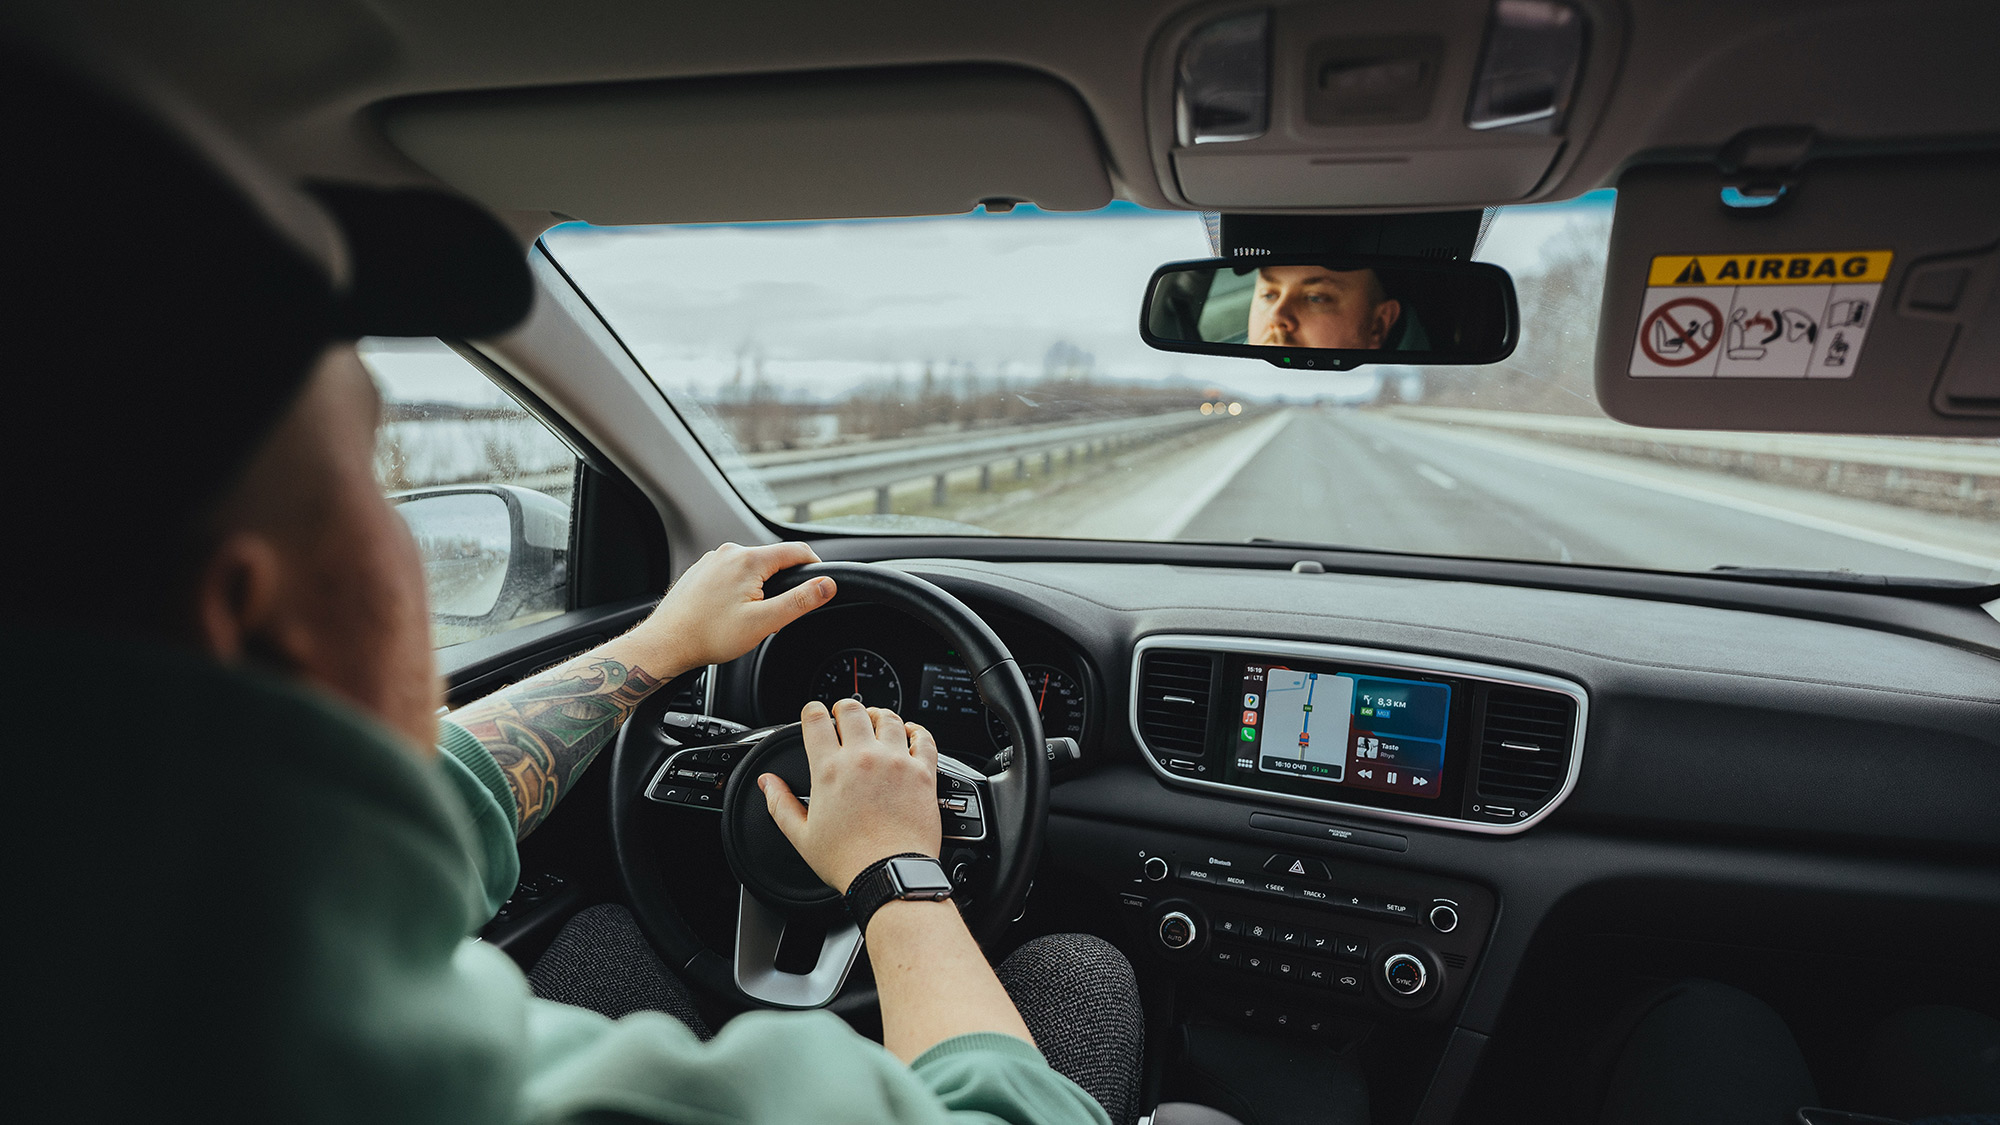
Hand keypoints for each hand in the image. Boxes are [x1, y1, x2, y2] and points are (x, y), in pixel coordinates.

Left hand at [630, 542, 832, 672]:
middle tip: (775, 617)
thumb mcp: (764, 622)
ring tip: (747, 619)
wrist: (666, 643)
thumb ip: (800, 601)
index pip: (797, 551)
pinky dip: (738, 591)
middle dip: (782, 585)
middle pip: (773, 561)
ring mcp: (712, 560)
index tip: (822, 584)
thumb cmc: (709, 636)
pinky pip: (731, 575)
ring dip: (759, 589)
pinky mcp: (701, 571)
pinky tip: (728, 615)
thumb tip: (827, 585)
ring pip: (751, 569)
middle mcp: (729, 552)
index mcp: (748, 560)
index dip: (816, 567)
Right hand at [760, 699, 941, 893]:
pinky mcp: (923, 772)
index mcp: (830, 769)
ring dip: (878, 715)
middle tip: (843, 715)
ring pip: (888, 718)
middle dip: (844, 708)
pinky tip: (911, 733)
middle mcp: (863, 758)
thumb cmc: (848, 860)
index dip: (812, 711)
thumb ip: (780, 803)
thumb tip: (767, 783)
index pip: (816, 720)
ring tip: (875, 721)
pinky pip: (923, 737)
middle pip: (853, 710)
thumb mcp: (801, 835)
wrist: (890, 873)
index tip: (814, 713)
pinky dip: (916, 730)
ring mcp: (896, 762)